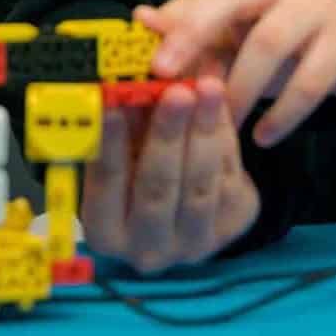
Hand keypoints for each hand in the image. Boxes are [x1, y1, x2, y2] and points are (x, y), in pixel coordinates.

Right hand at [82, 78, 258, 272]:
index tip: (115, 100)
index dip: (110, 141)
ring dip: (204, 129)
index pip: (106, 183)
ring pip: (199, 183)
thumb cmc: (140, 168)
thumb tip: (124, 85)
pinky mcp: (230, 227)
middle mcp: (146, 249)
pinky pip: (229, 178)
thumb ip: (125, 125)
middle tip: (177, 92)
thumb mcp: (125, 151)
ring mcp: (191, 244)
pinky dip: (225, 137)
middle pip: (157, 187)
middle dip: (168, 134)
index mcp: (106, 233)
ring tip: (208, 87)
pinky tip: (221, 104)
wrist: (186, 201)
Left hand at [137, 0, 335, 147]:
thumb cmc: (277, 36)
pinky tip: (263, 137)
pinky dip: (283, 113)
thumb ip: (189, 26)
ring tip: (221, 123)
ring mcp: (317, 7)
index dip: (174, 26)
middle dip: (193, 35)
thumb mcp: (233, 30)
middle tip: (165, 77)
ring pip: (269, 43)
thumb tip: (140, 18)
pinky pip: (310, 81)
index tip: (149, 65)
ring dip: (239, 87)